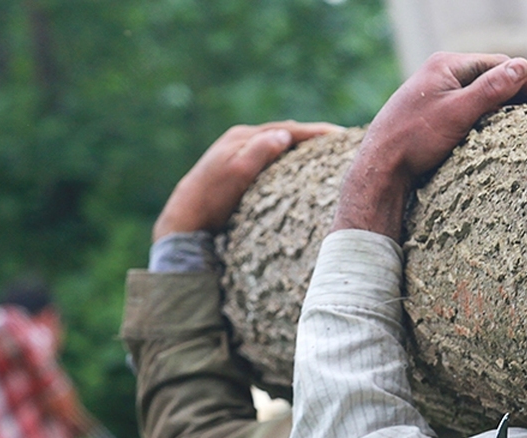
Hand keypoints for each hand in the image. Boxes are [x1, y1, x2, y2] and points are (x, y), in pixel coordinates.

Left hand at [154, 121, 341, 240]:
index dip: (315, 132)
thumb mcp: (237, 173)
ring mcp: (239, 155)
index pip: (287, 130)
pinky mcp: (238, 171)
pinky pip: (271, 159)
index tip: (340, 135)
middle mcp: (241, 141)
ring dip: (301, 147)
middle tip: (341, 140)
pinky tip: (299, 167)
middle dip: (312, 136)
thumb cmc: (210, 199)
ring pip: (278, 146)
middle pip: (284, 134)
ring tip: (326, 151)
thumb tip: (284, 135)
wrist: (185, 219)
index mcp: (243, 137)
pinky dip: (289, 159)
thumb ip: (259, 151)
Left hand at [332, 53, 526, 237]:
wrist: (378, 171)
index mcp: (447, 66)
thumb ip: (491, 89)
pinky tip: (504, 132)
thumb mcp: (458, 113)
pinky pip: (470, 112)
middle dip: (524, 93)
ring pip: (482, 97)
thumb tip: (523, 66)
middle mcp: (441, 76)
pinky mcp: (431, 118)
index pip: (501, 66)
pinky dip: (491, 119)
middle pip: (493, 79)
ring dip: (508, 107)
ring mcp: (435, 97)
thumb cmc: (413, 141)